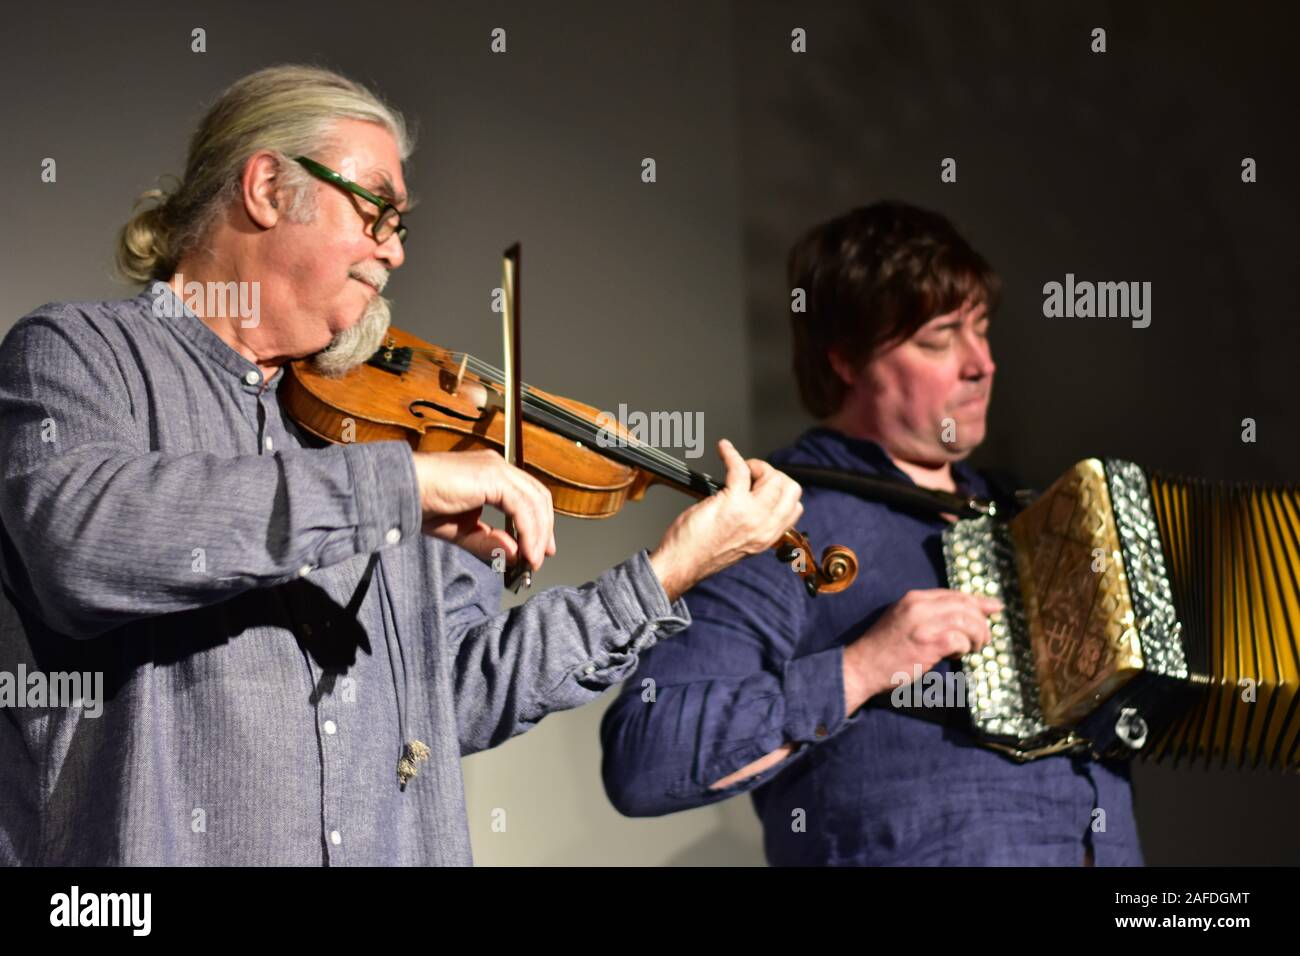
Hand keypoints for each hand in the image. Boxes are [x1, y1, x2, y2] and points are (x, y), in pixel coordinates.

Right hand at [411, 449, 555, 570]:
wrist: (403, 491)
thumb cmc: (424, 505)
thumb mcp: (463, 532)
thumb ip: (490, 543)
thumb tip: (516, 555)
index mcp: (492, 473)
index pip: (528, 495)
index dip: (539, 522)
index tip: (539, 548)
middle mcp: (497, 466)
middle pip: (538, 496)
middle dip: (544, 529)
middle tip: (540, 557)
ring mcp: (497, 468)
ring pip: (534, 501)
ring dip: (537, 534)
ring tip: (532, 560)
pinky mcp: (493, 476)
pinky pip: (522, 506)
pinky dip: (528, 531)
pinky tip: (524, 551)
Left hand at [648, 439, 802, 599]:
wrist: (681, 564)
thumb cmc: (699, 554)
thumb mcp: (739, 544)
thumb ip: (753, 525)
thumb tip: (755, 501)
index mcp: (767, 538)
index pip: (795, 507)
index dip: (782, 490)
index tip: (764, 485)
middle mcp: (764, 527)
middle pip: (789, 488)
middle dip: (772, 474)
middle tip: (752, 475)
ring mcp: (750, 515)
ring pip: (773, 477)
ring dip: (756, 465)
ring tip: (740, 467)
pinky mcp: (731, 503)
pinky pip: (740, 468)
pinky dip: (731, 454)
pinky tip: (724, 451)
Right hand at [843, 588, 1003, 704]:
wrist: (862, 666)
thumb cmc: (884, 648)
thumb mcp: (903, 620)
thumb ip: (929, 614)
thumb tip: (963, 616)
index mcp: (914, 598)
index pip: (954, 594)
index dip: (978, 601)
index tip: (994, 607)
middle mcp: (919, 606)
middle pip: (964, 604)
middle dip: (981, 621)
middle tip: (984, 637)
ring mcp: (923, 623)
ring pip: (967, 620)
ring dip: (977, 635)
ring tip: (974, 647)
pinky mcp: (928, 643)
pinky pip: (959, 639)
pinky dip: (963, 647)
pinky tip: (956, 654)